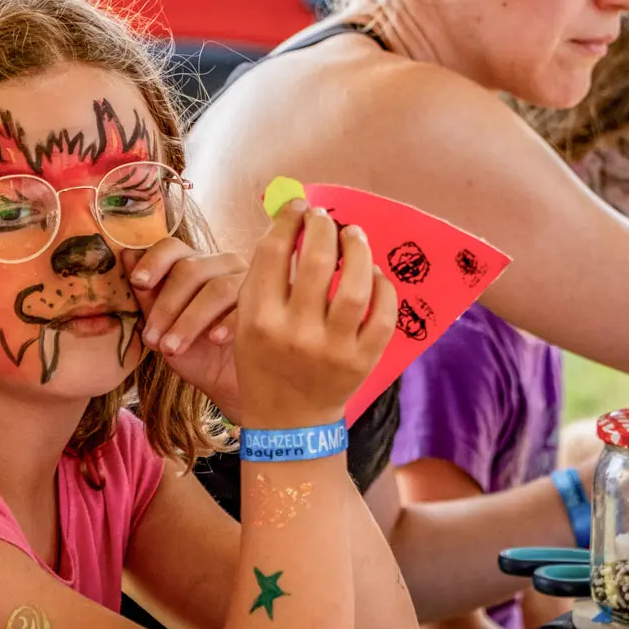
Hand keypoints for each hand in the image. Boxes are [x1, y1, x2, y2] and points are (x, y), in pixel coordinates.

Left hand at [123, 240, 244, 414]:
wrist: (231, 385)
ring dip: (190, 320)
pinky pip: (248, 306)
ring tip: (173, 348)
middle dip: (167, 305)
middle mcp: (222, 265)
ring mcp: (249, 282)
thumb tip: (125, 257)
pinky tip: (215, 339)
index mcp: (194, 265)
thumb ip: (147, 297)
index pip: (173, 247)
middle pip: (191, 269)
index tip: (138, 283)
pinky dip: (228, 321)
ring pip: (217, 288)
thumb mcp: (164, 329)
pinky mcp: (269, 304)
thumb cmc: (197, 353)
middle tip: (153, 340)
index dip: (154, 261)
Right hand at [231, 200, 396, 429]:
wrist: (288, 420)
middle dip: (322, 227)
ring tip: (353, 234)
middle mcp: (295, 333)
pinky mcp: (362, 361)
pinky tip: (372, 273)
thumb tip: (292, 225)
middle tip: (324, 217)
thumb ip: (263, 277)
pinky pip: (383, 315)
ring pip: (354, 286)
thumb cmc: (264, 362)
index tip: (298, 207)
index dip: (288, 220)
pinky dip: (382, 287)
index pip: (273, 253)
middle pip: (315, 261)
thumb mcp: (246, 322)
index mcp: (259, 319)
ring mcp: (332, 349)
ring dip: (357, 250)